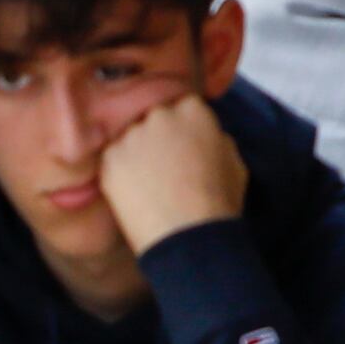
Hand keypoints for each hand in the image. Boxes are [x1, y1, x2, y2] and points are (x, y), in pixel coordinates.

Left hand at [101, 93, 250, 250]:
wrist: (188, 237)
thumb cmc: (218, 203)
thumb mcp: (233, 160)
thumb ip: (215, 137)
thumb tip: (205, 136)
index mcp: (194, 110)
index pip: (184, 106)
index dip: (185, 128)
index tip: (184, 144)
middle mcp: (160, 115)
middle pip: (156, 117)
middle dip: (160, 136)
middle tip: (167, 165)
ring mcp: (132, 135)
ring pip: (133, 137)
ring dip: (139, 152)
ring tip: (151, 183)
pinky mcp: (110, 158)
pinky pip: (114, 158)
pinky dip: (122, 172)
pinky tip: (137, 192)